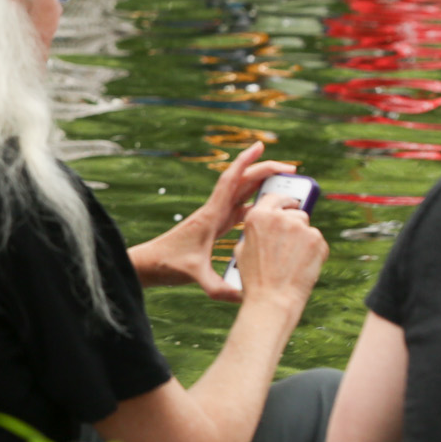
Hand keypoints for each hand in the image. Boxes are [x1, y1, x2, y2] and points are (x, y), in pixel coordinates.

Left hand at [130, 142, 295, 299]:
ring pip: (242, 196)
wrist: (150, 264)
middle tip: (290, 168)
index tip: (259, 145)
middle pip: (242, 184)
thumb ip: (216, 287)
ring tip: (285, 184)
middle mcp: (214, 212)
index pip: (230, 182)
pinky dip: (255, 207)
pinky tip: (268, 211)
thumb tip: (240, 296)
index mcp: (211, 215)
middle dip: (264, 172)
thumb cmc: (168, 264)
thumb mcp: (194, 275)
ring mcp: (215, 218)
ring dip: (262, 187)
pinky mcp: (214, 227)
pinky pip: (239, 210)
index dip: (245, 162)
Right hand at [233, 191, 329, 312]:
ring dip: (303, 238)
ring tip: (293, 259)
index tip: (288, 205)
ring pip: (306, 226)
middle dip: (294, 224)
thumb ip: (255, 231)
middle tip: (290, 242)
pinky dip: (314, 251)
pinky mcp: (316, 240)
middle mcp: (279, 217)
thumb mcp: (243, 249)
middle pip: (294, 212)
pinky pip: (318, 240)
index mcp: (257, 216)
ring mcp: (300, 227)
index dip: (282, 201)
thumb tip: (267, 225)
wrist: (273, 299)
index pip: (273, 198)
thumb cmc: (256, 279)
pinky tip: (303, 265)